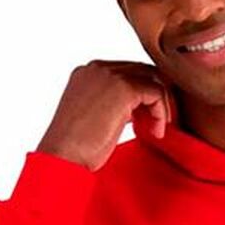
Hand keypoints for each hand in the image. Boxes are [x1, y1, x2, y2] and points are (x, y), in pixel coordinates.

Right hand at [36, 60, 174, 171]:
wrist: (63, 156)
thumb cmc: (77, 147)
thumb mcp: (97, 117)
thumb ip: (115, 105)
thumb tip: (138, 109)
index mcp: (88, 73)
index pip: (128, 72)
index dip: (144, 94)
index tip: (148, 119)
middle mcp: (97, 68)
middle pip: (142, 70)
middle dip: (156, 95)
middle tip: (160, 122)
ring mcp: (109, 75)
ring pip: (152, 78)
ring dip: (161, 105)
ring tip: (157, 129)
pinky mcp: (123, 88)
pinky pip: (155, 92)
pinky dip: (161, 112)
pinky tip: (155, 132)